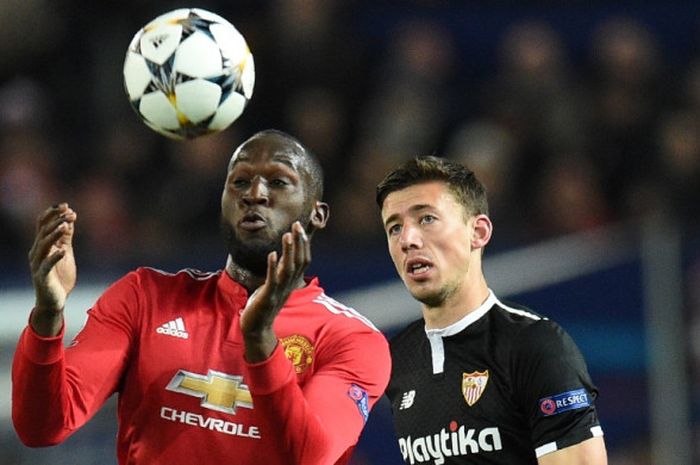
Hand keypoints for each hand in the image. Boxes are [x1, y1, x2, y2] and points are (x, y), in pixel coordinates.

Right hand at [28, 203, 76, 335]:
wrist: (54, 302)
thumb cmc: (59, 277)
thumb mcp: (65, 253)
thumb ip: (65, 238)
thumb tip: (69, 219)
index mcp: (41, 246)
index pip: (43, 225)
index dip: (53, 213)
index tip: (66, 205)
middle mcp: (36, 253)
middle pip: (43, 231)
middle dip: (56, 220)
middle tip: (69, 212)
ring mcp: (38, 265)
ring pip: (43, 245)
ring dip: (54, 234)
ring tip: (65, 225)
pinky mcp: (42, 277)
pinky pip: (47, 265)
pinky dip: (54, 256)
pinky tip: (63, 250)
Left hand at [241, 221, 309, 361]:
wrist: (257, 328)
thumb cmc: (264, 304)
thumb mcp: (275, 286)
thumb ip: (279, 272)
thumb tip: (280, 256)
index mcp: (291, 282)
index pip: (303, 260)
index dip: (303, 244)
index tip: (300, 227)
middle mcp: (288, 285)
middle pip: (298, 261)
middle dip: (299, 242)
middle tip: (297, 224)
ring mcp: (279, 291)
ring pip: (288, 269)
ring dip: (289, 251)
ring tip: (288, 235)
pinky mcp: (268, 297)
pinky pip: (272, 280)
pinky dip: (273, 267)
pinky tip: (272, 254)